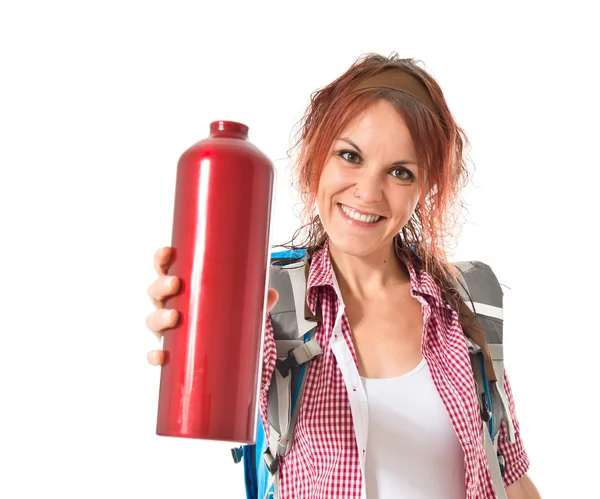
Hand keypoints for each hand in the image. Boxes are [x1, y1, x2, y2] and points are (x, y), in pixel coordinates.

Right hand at [145, 246, 278, 365]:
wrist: (221, 347)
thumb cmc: (221, 315)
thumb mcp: (238, 304)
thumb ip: (254, 298)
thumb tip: (272, 293)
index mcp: (182, 287)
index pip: (164, 268)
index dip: (161, 258)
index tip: (167, 251)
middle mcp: (169, 305)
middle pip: (155, 292)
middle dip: (161, 286)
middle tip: (175, 283)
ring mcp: (167, 328)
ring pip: (153, 320)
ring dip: (159, 317)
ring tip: (174, 317)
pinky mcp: (171, 351)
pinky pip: (158, 353)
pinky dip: (155, 355)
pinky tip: (161, 356)